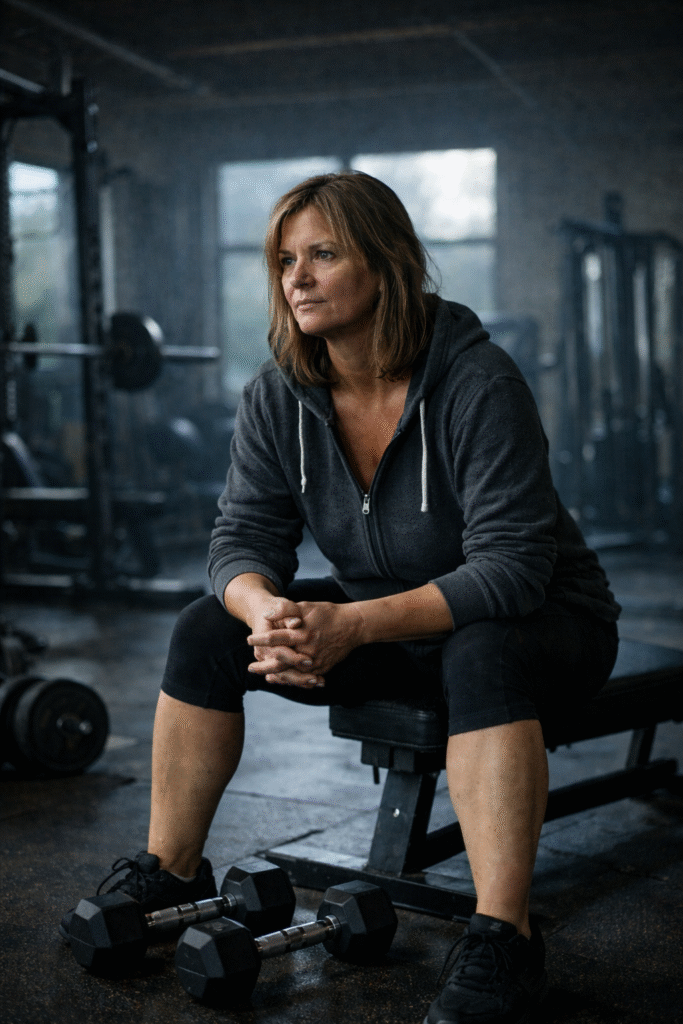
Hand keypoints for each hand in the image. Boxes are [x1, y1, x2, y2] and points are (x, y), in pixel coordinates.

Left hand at [247, 601, 364, 683]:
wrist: (353, 626)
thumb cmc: (327, 613)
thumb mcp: (306, 606)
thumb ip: (286, 610)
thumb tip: (266, 615)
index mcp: (301, 633)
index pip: (274, 638)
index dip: (260, 639)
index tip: (249, 640)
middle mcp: (307, 650)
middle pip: (280, 662)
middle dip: (264, 665)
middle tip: (251, 668)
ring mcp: (315, 662)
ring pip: (291, 673)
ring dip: (276, 676)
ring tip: (265, 676)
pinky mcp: (322, 668)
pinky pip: (305, 678)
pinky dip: (293, 680)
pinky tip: (284, 679)